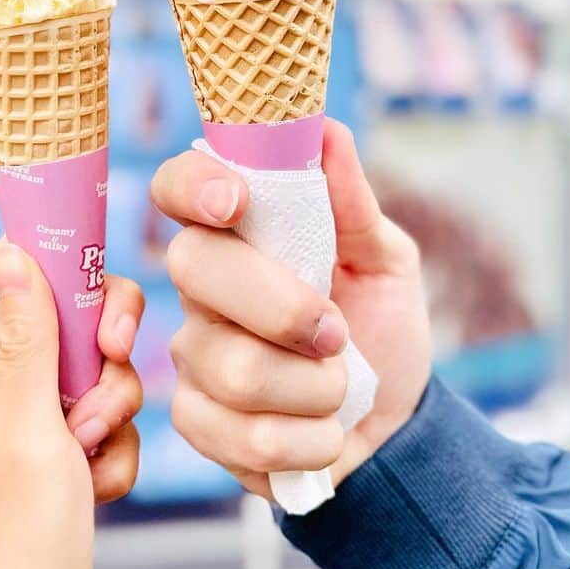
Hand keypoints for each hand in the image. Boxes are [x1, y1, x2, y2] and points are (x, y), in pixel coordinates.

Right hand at [151, 119, 430, 498]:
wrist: (393, 424)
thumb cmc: (379, 326)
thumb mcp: (384, 260)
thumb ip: (351, 202)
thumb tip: (326, 130)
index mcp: (234, 232)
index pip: (176, 187)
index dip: (192, 186)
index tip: (235, 202)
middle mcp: (199, 287)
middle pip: (194, 269)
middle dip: (282, 307)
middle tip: (336, 331)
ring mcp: (191, 354)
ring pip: (233, 366)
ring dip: (315, 387)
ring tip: (339, 387)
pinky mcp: (197, 421)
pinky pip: (243, 434)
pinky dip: (308, 439)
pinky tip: (324, 432)